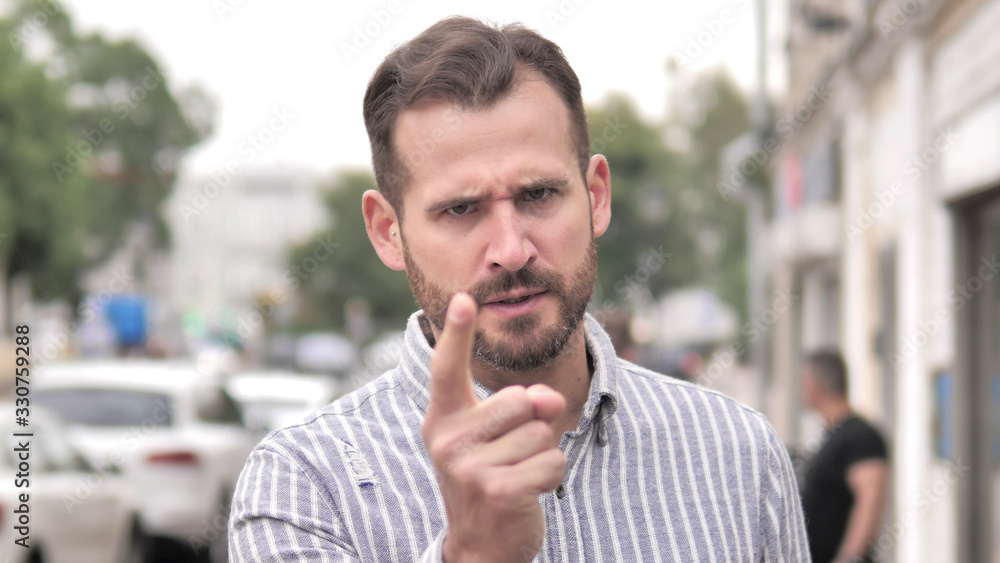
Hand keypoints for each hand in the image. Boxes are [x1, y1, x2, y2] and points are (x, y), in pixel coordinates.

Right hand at [421, 293, 566, 561]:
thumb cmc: (493, 476)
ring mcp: (468, 468)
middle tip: (510, 455)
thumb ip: (526, 405)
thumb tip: (551, 400)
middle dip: (531, 424)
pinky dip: (552, 475)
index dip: (458, 333)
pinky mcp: (496, 492)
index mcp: (443, 418)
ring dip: (541, 454)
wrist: (482, 545)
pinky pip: (551, 461)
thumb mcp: (504, 435)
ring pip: (540, 432)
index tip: (464, 299)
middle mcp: (447, 439)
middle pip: (519, 400)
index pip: (448, 368)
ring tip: (517, 475)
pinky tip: (529, 492)